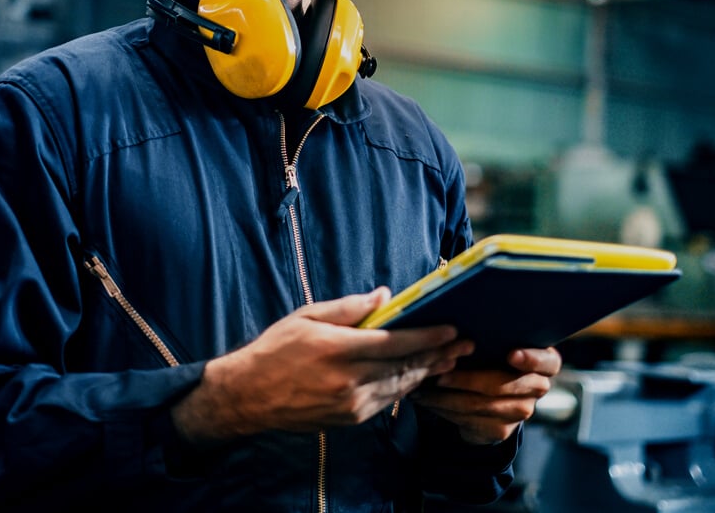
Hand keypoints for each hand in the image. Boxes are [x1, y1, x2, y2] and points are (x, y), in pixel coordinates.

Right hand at [171, 289, 473, 443]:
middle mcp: (348, 380)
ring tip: (450, 360)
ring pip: (400, 386)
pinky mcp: (349, 419)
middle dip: (438, 355)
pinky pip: (386, 401)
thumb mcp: (307, 316)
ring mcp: (350, 404)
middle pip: (406, 367)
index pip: (396, 343)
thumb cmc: (276, 349)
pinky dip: (405, 388)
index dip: (428, 337)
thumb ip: (349, 307)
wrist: (249, 396)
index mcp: (339, 349)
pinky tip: (418, 378)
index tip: (452, 329)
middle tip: (465, 344)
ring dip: (428, 373)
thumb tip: (385, 295)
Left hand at [411, 347, 561, 444]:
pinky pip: (470, 420)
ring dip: (447, 398)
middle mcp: (538, 388)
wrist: (491, 397)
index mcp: (544, 362)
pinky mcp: (502, 430)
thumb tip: (459, 326)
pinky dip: (445, 411)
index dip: (531, 359)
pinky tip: (428, 402)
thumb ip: (492, 336)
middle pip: (502, 385)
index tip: (511, 354)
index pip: (547, 361)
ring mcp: (522, 412)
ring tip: (422, 389)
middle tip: (440, 374)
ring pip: (480, 405)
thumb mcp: (497, 344)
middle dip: (466, 380)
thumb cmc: (492, 356)